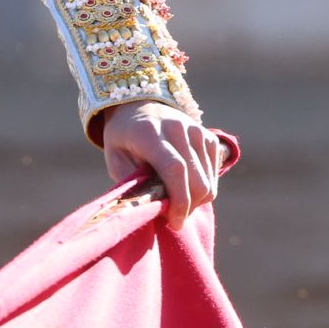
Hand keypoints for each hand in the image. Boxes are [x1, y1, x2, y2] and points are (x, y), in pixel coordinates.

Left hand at [98, 101, 227, 230]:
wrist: (139, 105)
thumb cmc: (124, 138)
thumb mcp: (115, 158)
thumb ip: (132, 182)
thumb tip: (152, 208)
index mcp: (149, 133)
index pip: (174, 169)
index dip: (179, 200)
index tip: (175, 221)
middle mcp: (177, 129)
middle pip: (197, 180)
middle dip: (188, 206)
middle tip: (173, 217)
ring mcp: (197, 132)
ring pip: (208, 181)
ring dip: (195, 200)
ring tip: (175, 200)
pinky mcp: (209, 138)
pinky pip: (214, 173)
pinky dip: (202, 187)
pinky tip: (184, 185)